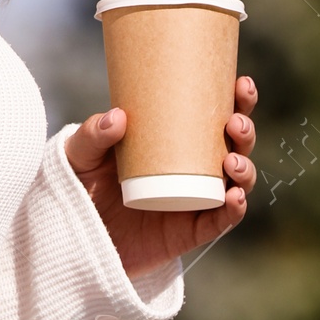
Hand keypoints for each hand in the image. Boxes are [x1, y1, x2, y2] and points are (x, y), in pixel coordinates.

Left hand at [63, 76, 257, 275]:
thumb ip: (93, 134)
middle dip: (244, 132)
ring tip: (231, 161)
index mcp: (175, 140)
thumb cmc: (82, 183)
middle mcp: (192, 169)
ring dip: (244, 169)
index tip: (241, 84)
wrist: (74, 235)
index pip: (213, 116)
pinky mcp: (188, 232)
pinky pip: (219, 222)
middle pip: (233, 147)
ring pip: (235, 183)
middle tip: (234, 122)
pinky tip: (235, 197)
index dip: (236, 101)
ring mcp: (193, 201)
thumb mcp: (81, 153)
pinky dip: (234, 210)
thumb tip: (118, 117)